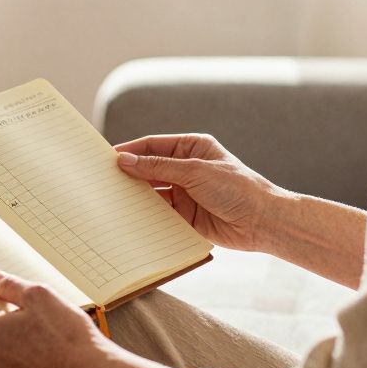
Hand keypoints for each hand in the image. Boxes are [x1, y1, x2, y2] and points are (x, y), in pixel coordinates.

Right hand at [115, 133, 285, 252]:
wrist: (262, 221)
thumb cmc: (237, 188)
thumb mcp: (194, 171)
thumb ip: (158, 167)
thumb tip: (125, 160)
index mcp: (192, 147)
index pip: (153, 145)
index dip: (130, 150)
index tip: (107, 157)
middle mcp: (186, 168)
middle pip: (150, 169)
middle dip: (130, 174)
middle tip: (103, 179)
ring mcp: (185, 192)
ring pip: (153, 192)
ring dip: (136, 195)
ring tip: (112, 198)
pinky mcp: (186, 215)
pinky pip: (160, 213)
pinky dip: (146, 214)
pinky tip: (130, 215)